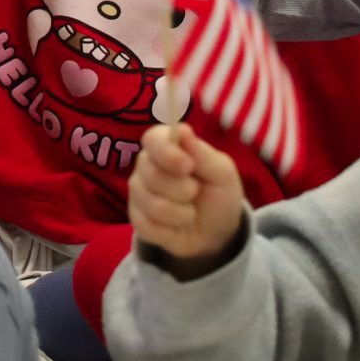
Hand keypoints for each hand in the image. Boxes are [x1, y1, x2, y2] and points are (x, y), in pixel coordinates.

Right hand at [127, 123, 247, 276]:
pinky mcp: (136, 219)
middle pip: (151, 174)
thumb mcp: (223, 173)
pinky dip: (170, 230)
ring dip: (180, 213)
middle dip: (182, 189)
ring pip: (151, 203)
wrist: (217, 231)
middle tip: (196, 192)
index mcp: (166, 147)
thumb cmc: (219, 194)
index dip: (167, 152)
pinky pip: (147, 226)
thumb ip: (202, 153)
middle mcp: (146, 166)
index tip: (188, 166)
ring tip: (190, 212)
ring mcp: (138, 193)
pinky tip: (178, 225)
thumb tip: (182, 129)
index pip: (152, 139)